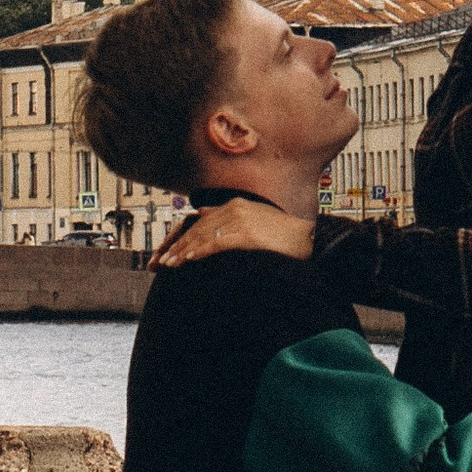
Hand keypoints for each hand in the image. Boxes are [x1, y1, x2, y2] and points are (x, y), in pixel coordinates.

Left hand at [154, 197, 315, 267]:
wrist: (311, 238)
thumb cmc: (284, 236)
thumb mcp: (254, 221)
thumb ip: (229, 219)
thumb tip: (202, 217)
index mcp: (234, 206)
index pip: (198, 222)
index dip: (179, 238)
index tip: (167, 253)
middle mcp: (234, 209)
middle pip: (196, 229)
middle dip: (176, 247)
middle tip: (160, 263)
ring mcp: (241, 221)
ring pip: (203, 236)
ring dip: (183, 252)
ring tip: (169, 265)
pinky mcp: (248, 234)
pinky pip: (217, 243)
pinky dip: (200, 252)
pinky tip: (188, 261)